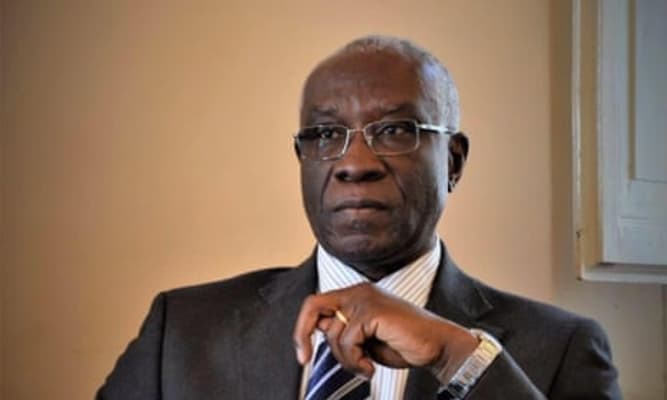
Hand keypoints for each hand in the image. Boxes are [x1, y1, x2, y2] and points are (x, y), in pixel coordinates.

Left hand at [293, 283, 478, 380]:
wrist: (437, 345)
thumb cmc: (404, 344)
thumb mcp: (366, 341)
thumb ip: (345, 334)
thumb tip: (321, 334)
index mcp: (357, 296)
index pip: (317, 304)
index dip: (304, 327)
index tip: (303, 353)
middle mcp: (358, 292)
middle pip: (313, 306)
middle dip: (303, 334)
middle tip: (305, 359)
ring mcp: (365, 299)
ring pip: (333, 333)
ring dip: (346, 360)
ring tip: (365, 367)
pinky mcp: (372, 311)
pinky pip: (347, 341)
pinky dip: (355, 361)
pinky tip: (371, 367)